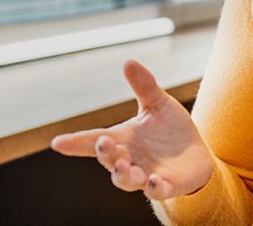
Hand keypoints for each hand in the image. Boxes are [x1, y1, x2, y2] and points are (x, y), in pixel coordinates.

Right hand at [50, 60, 212, 199]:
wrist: (196, 154)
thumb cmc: (171, 130)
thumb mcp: (158, 105)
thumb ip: (144, 87)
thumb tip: (128, 61)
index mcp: (123, 139)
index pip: (93, 141)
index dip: (75, 143)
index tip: (57, 143)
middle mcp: (130, 159)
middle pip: (109, 160)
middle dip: (105, 154)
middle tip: (105, 143)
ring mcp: (146, 174)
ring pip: (127, 181)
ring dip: (123, 175)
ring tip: (123, 166)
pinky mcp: (167, 185)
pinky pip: (157, 191)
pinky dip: (154, 188)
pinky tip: (154, 181)